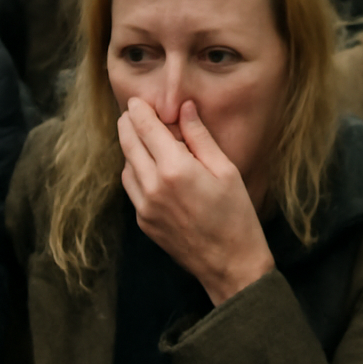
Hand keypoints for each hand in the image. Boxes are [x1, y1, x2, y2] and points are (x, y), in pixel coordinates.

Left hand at [118, 97, 274, 304]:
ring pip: (126, 166)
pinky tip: (151, 168)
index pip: (145, 128)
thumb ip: (199, 137)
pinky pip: (132, 188)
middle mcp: (153, 187)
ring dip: (131, 148)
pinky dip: (136, 171)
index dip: (140, 110)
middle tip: (134, 111)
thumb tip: (184, 108)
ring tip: (144, 138)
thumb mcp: (225, 169)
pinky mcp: (144, 222)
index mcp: (175, 169)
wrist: (230, 264)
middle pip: (128, 143)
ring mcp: (145, 207)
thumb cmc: (236, 215)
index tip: (139, 100)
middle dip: (129, 124)